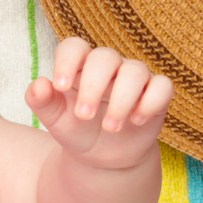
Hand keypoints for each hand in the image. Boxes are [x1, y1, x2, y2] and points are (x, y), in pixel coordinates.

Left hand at [24, 37, 174, 170]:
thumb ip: (41, 101)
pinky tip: (136, 121)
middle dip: (93, 86)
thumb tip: (39, 84)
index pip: (74, 47)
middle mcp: (109, 67)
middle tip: (84, 116)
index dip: (67, 61)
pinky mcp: (156, 94)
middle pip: (105, 57)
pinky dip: (150, 102)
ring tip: (109, 127)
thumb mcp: (54, 119)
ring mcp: (134, 78)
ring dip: (121, 101)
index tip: (60, 87)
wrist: (101, 155)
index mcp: (79, 67)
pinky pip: (163, 86)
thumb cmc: (76, 129)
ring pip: (135, 71)